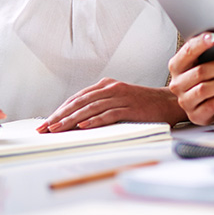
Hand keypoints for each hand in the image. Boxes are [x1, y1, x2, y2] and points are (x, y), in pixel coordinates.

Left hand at [38, 78, 184, 132]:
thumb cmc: (143, 104)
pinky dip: (95, 120)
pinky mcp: (130, 107)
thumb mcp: (119, 99)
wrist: (168, 102)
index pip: (77, 98)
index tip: (46, 122)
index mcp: (107, 86)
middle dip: (60, 116)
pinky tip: (83, 127)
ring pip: (91, 108)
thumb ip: (101, 104)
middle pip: (80, 102)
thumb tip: (78, 119)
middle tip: (45, 128)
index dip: (60, 110)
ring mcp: (121, 97)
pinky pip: (109, 114)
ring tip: (57, 129)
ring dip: (72, 119)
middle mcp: (111, 88)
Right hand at [168, 32, 213, 124]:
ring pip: (205, 89)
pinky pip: (211, 105)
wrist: (198, 104)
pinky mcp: (196, 116)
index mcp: (178, 66)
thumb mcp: (206, 64)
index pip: (187, 51)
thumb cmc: (207, 80)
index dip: (199, 43)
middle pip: (200, 71)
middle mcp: (177, 84)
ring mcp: (185, 101)